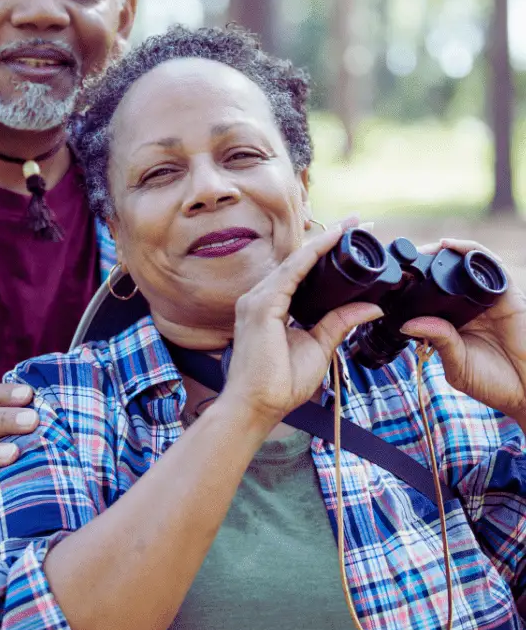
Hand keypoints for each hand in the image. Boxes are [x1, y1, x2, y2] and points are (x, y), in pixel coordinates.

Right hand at [223, 219, 382, 426]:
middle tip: (357, 222)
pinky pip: (291, 273)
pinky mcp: (261, 306)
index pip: (301, 271)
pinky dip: (311, 255)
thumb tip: (371, 306)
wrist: (258, 406)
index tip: (351, 236)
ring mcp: (257, 299)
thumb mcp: (320, 346)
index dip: (325, 251)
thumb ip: (339, 322)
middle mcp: (261, 296)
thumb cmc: (281, 382)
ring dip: (323, 241)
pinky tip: (330, 242)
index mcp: (271, 305)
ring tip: (350, 227)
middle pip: (299, 260)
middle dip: (329, 239)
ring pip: (295, 261)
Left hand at [401, 238, 525, 423]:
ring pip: (462, 263)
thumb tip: (407, 323)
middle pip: (442, 274)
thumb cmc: (493, 383)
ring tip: (420, 251)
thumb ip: (438, 340)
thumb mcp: (457, 364)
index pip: (427, 295)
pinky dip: (468, 250)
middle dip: (421, 262)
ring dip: (440, 252)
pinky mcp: (506, 292)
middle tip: (400, 259)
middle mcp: (467, 305)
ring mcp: (486, 297)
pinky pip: (486, 263)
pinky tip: (449, 246)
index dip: (409, 284)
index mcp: (451, 321)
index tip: (388, 279)